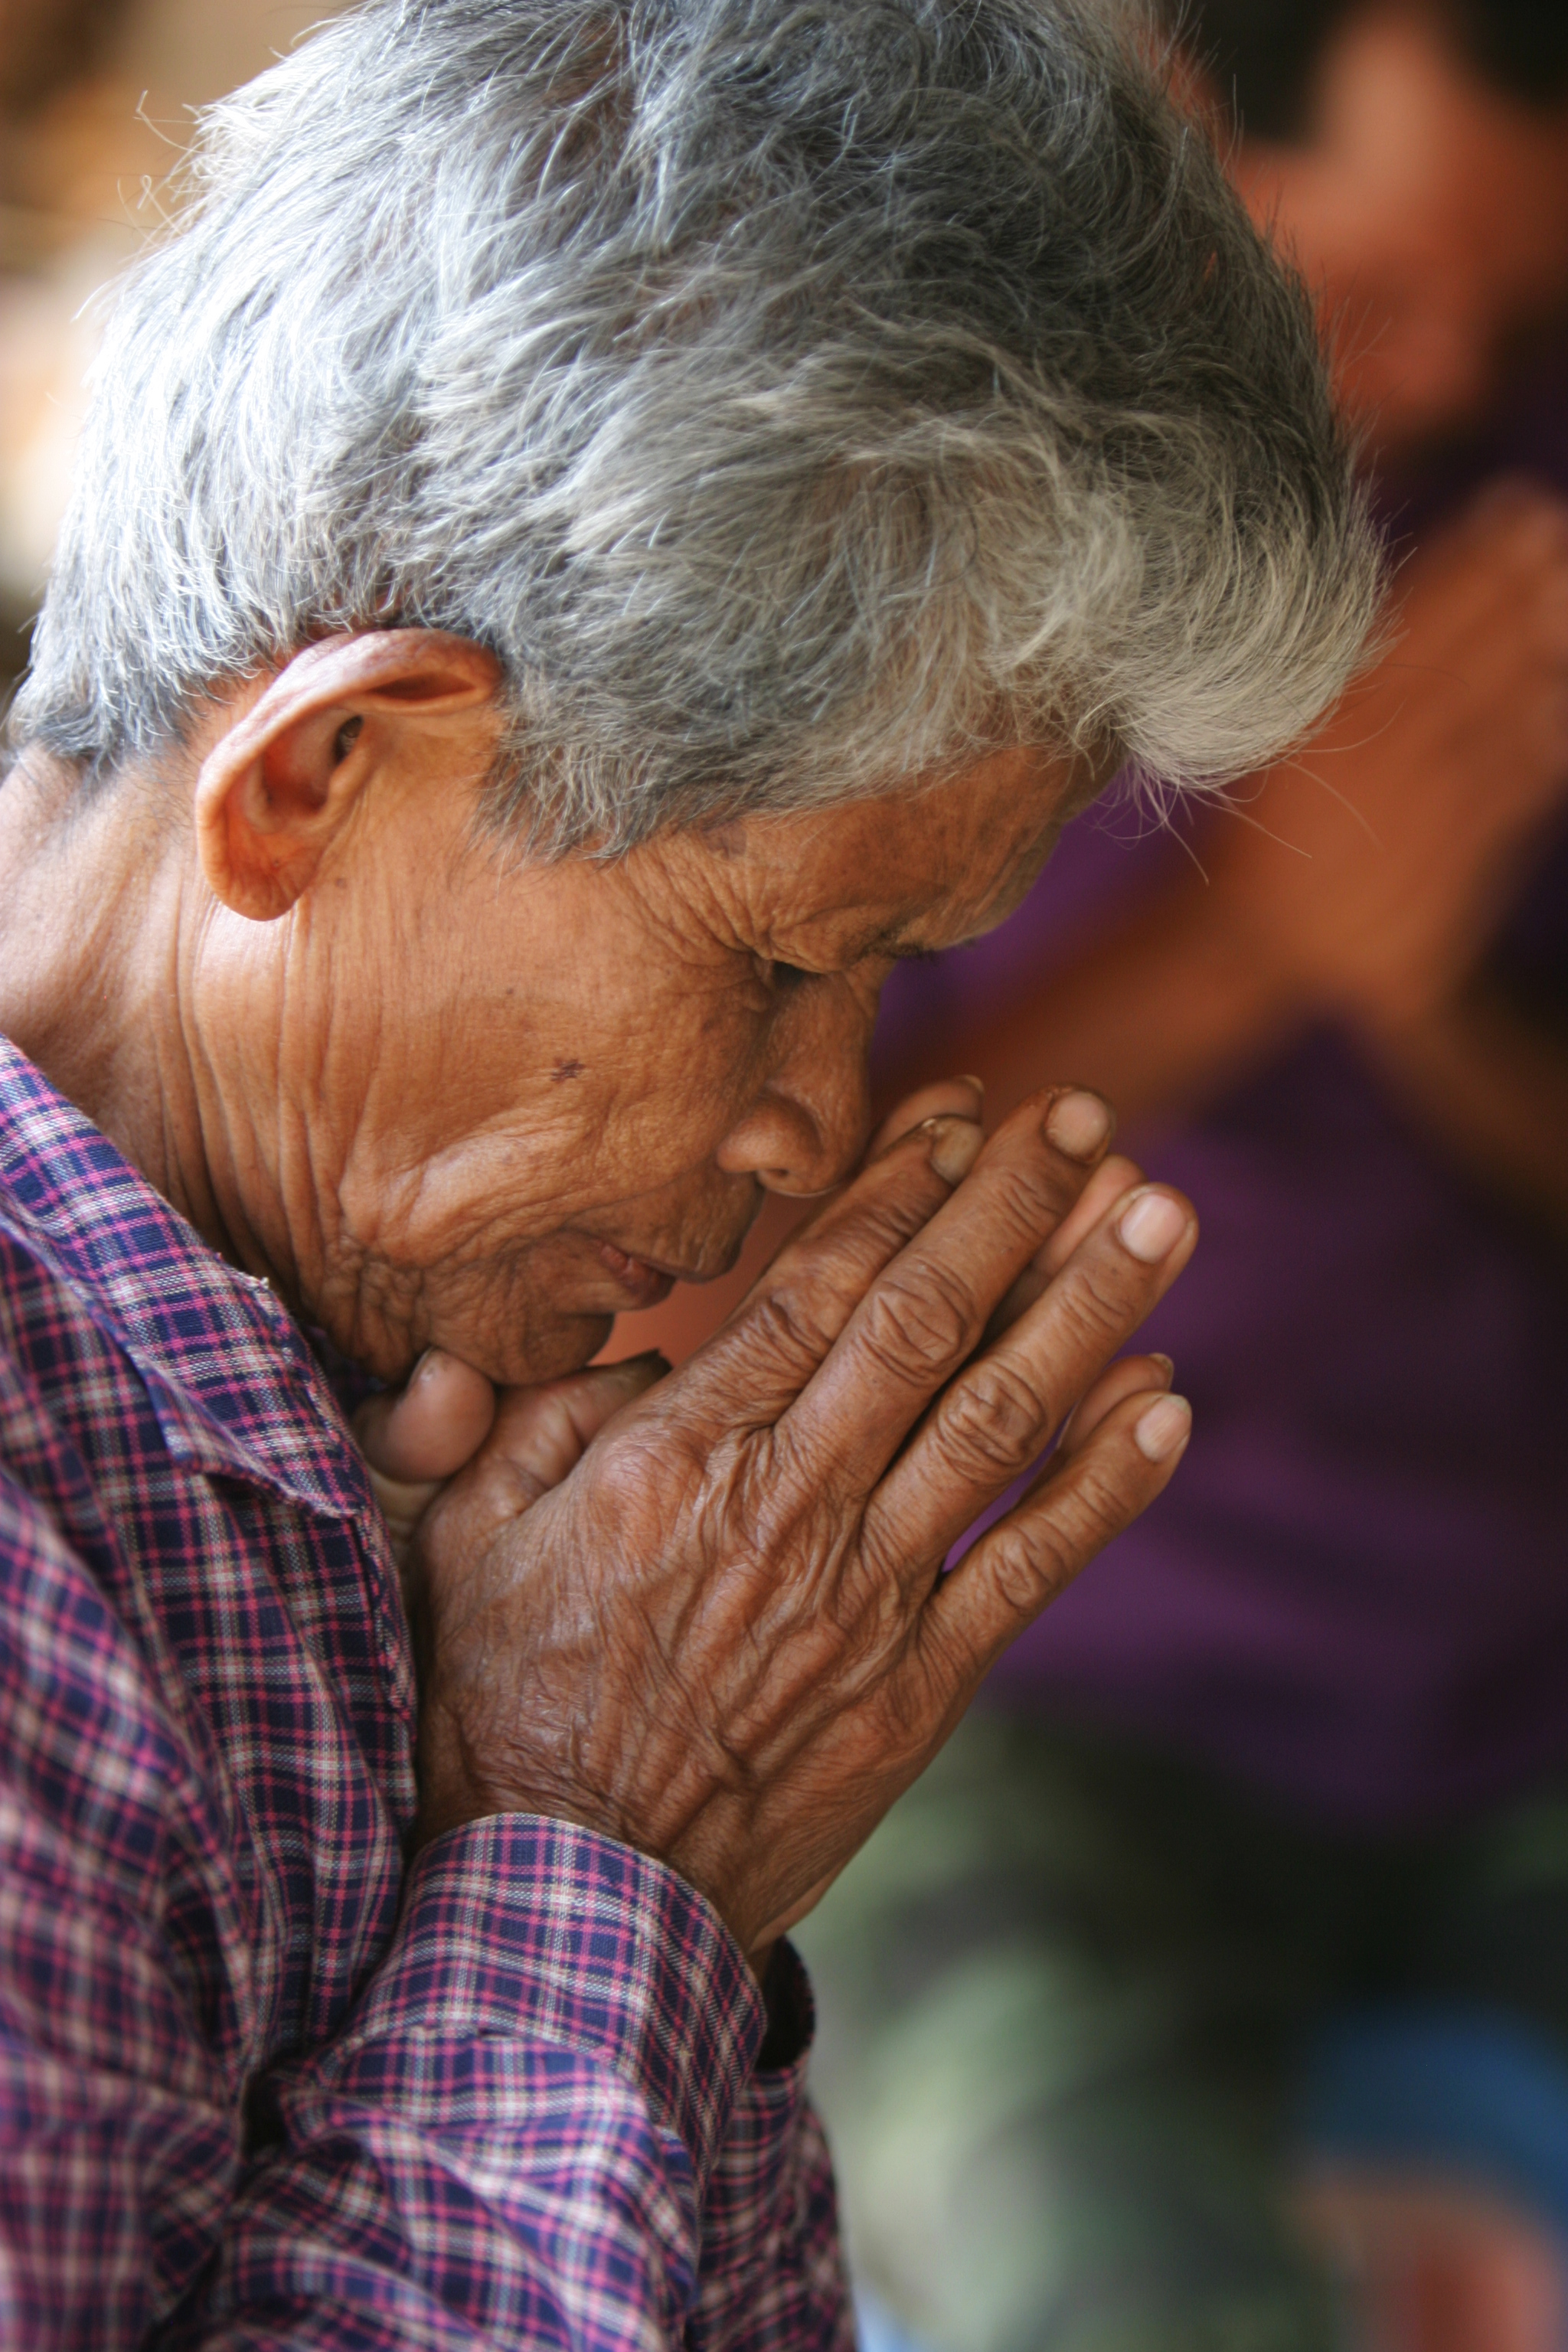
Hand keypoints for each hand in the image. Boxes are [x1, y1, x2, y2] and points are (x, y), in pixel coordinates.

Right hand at [410, 1085, 1196, 1957]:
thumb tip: (636, 1354)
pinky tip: (1171, 1405)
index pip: (814, 1289)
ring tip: (1164, 1219)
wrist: (567, 1900)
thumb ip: (537, 1420)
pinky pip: (1032, 1567)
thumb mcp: (463, 1540)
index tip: (963, 1116)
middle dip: (1013, 1209)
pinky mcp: (920, 1690)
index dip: (898, 1190)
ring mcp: (865, 1599)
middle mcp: (787, 1507)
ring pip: (1001, 1421)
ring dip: (1092, 1311)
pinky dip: (1108, 1483)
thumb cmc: (496, 1709)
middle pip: (927, 1322)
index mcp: (674, 1458)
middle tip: (1087, 1122)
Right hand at [1206, 482, 1567, 1029]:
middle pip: (1459, 671)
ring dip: (1537, 665)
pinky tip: (1560, 710)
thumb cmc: (1268, 822)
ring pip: (1491, 732)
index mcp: (1313, 730)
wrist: (1245, 945)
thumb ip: (1340, 675)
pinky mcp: (1441, 885)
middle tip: (1557, 541)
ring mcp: (1407, 832)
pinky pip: (1505, 808)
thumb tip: (1426, 585)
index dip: (1470, 567)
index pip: (1406, 629)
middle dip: (1515, 601)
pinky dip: (1538, 756)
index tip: (1518, 511)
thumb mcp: (1278, 739)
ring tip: (1564, 605)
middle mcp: (1363, 776)